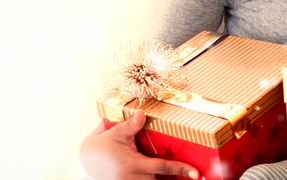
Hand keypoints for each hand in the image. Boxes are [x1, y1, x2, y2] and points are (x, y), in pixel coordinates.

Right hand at [79, 111, 196, 179]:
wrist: (87, 162)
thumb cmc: (101, 147)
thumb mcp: (114, 134)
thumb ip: (130, 125)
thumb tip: (143, 113)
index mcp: (135, 165)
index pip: (164, 167)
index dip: (182, 169)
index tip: (197, 173)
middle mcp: (137, 178)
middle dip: (179, 178)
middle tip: (200, 176)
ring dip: (170, 179)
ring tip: (187, 176)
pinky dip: (160, 178)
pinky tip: (171, 176)